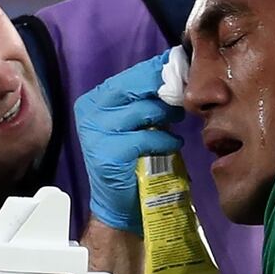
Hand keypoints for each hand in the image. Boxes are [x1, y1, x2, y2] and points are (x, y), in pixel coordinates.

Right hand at [74, 50, 183, 233]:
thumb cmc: (133, 160)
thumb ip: (146, 101)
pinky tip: (173, 145)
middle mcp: (90, 113)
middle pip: (133, 86)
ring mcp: (96, 134)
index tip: (181, 69)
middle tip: (184, 95)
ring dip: (167, 115)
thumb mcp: (137, 124)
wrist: (119, 204)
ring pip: (143, 110)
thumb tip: (177, 74)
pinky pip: (146, 138)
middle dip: (164, 88)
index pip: (129, 77)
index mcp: (94, 101)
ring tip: (177, 121)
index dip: (157, 71)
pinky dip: (165, 141)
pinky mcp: (108, 154)